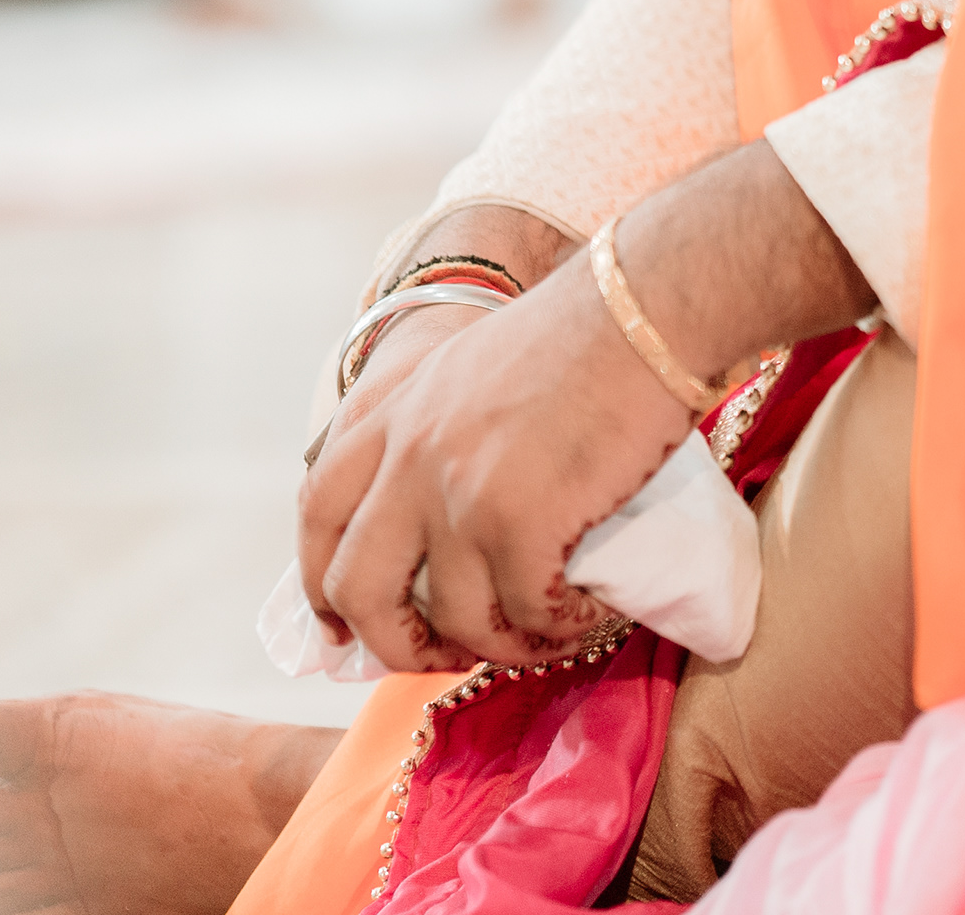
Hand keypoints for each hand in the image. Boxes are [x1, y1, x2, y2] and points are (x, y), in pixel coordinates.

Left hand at [296, 261, 688, 671]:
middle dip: (391, 642)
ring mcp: (455, 494)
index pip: (318, 514)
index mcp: (389, 410)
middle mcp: (404, 456)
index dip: (322, 583)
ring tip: (544, 639)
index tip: (346, 624)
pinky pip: (526, 613)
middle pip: (356, 587)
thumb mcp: (473, 366)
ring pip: (451, 619)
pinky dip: (559, 629)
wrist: (646, 308)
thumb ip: (438, 426)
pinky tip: (589, 614)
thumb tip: (450, 507)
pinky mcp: (518, 524)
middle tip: (439, 655)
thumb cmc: (586, 328)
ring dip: (498, 646)